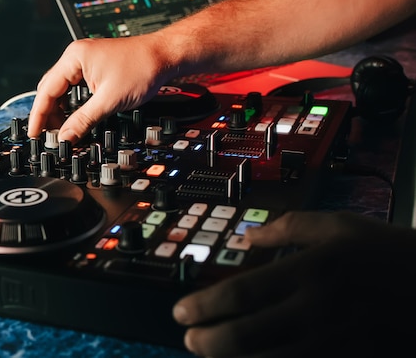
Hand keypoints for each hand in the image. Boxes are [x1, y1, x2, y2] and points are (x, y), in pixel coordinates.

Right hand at [27, 33, 173, 141]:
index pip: (46, 90)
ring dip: (60, 110)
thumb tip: (66, 137)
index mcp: (74, 57)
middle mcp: (76, 56)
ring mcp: (85, 60)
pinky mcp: (94, 67)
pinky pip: (74, 87)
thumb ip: (83, 120)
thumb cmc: (142, 67)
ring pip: (62, 89)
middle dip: (48, 114)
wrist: (164, 56)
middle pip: (51, 89)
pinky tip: (73, 117)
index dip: (39, 115)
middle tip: (48, 136)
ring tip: (61, 130)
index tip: (34, 133)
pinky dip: (71, 104)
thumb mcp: (109, 101)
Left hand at [173, 211, 415, 356]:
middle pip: (246, 335)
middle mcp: (319, 310)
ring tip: (211, 356)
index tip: (181, 312)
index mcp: (312, 270)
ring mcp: (336, 345)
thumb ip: (289, 226)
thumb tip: (246, 236)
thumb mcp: (341, 227)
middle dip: (208, 342)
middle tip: (189, 340)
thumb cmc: (390, 254)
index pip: (242, 293)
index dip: (204, 305)